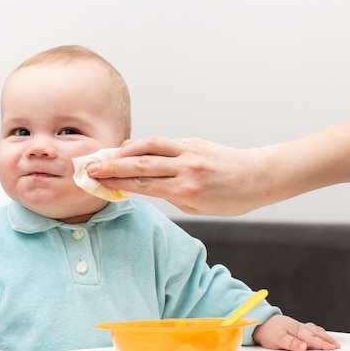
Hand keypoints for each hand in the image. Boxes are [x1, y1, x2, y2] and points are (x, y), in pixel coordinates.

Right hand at [86, 136, 269, 215]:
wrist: (258, 177)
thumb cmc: (231, 199)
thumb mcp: (198, 209)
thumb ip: (170, 195)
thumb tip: (144, 184)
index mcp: (188, 191)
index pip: (143, 184)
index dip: (117, 182)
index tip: (97, 182)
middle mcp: (187, 168)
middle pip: (140, 164)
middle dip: (112, 166)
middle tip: (91, 168)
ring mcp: (189, 152)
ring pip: (148, 146)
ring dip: (123, 150)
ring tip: (106, 155)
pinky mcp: (192, 142)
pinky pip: (161, 142)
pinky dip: (142, 144)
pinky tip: (129, 148)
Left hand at [252, 315, 339, 350]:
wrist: (258, 322)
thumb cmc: (267, 332)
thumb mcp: (277, 339)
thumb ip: (291, 343)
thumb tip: (304, 347)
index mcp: (296, 330)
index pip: (312, 339)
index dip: (323, 344)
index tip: (332, 348)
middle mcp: (298, 327)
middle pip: (316, 334)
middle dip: (327, 340)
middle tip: (337, 346)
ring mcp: (297, 326)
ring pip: (314, 330)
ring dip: (324, 335)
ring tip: (332, 341)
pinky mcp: (294, 327)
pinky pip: (309, 328)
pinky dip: (316, 331)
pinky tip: (318, 332)